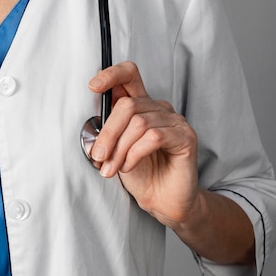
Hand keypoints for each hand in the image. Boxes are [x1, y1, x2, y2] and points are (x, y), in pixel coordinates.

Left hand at [88, 61, 198, 228]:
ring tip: (111, 168)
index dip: (111, 75)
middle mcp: (159, 108)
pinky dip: (135, 153)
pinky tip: (128, 166)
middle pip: (127, 106)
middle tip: (97, 156)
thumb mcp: (114, 148)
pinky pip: (154, 137)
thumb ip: (107, 130)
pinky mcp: (185, 137)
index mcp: (140, 105)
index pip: (129, 75)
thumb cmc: (139, 173)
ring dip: (119, 149)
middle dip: (107, 133)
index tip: (92, 87)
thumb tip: (90, 125)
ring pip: (139, 123)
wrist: (161, 200)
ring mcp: (175, 121)